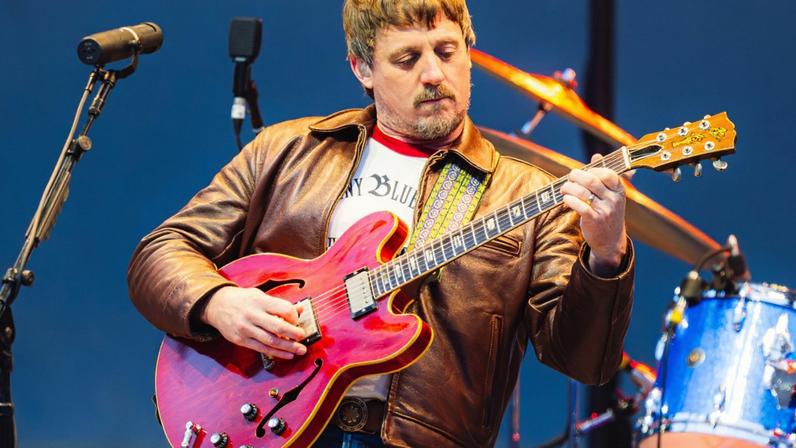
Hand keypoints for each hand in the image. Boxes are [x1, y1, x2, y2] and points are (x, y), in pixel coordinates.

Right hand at [202, 286, 306, 358]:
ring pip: (271, 341)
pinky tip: (287, 355)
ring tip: (301, 350)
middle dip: (294, 334)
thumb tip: (300, 309)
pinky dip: (277, 353)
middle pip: (278, 327)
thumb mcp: (260, 295)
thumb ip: (280, 304)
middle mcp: (252, 315)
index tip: (297, 320)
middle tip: (303, 337)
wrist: (217, 305)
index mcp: (260, 301)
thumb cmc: (242, 300)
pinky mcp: (241, 340)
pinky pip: (262, 349)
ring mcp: (246, 329)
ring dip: (288, 347)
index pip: (283, 309)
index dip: (294, 316)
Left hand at [560, 154, 627, 274]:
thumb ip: (603, 174)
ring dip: (569, 188)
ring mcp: (605, 211)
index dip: (592, 169)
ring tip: (563, 188)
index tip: (583, 172)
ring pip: (583, 192)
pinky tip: (565, 200)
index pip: (607, 173)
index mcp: (619, 190)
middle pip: (592, 181)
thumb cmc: (607, 212)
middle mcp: (614, 200)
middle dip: (576, 176)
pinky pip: (579, 207)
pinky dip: (569, 200)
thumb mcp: (610, 194)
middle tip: (569, 177)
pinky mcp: (594, 221)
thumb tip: (596, 155)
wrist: (610, 240)